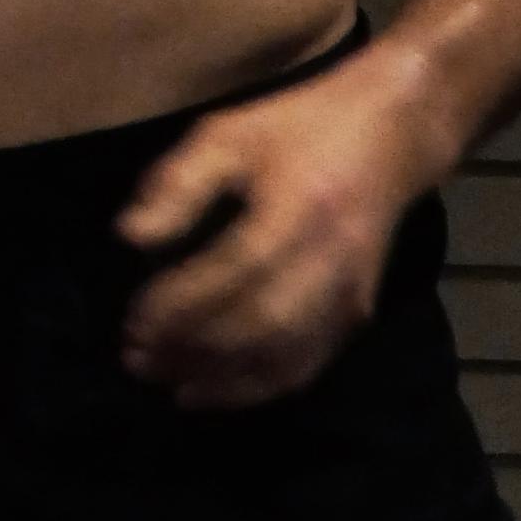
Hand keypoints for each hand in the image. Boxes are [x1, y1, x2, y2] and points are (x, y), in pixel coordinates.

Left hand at [116, 57, 444, 411]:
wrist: (391, 137)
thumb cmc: (298, 129)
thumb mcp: (228, 134)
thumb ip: (178, 184)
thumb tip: (130, 237)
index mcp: (297, 209)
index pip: (231, 272)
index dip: (178, 305)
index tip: (131, 319)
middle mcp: (330, 262)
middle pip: (258, 325)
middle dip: (192, 350)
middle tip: (136, 359)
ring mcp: (350, 295)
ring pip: (284, 357)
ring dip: (219, 379)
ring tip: (165, 381)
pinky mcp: (357, 315)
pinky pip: (307, 366)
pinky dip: (257, 387)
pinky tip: (211, 391)